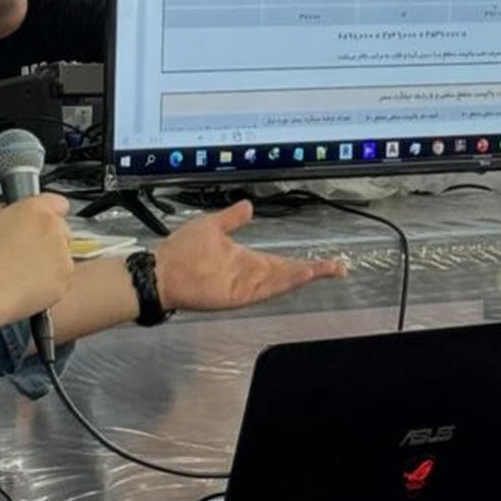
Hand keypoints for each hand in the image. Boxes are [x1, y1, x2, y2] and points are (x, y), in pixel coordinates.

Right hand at [0, 195, 73, 323]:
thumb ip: (1, 210)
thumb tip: (5, 211)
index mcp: (35, 210)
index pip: (58, 203)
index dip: (49, 213)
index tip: (40, 223)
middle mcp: (53, 229)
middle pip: (62, 230)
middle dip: (48, 240)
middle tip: (25, 252)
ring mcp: (62, 256)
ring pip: (62, 256)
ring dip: (49, 262)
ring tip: (21, 272)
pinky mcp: (64, 280)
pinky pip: (62, 279)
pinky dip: (50, 283)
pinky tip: (26, 286)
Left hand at [154, 200, 345, 312]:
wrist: (161, 270)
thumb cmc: (182, 250)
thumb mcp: (212, 226)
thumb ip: (233, 219)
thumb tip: (249, 206)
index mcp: (246, 260)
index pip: (282, 262)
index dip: (304, 262)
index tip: (326, 261)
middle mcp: (249, 275)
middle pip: (288, 274)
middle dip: (313, 271)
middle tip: (339, 268)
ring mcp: (244, 286)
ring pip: (280, 282)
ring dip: (300, 276)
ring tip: (323, 269)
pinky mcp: (236, 295)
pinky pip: (264, 290)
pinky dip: (281, 284)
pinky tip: (297, 277)